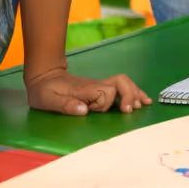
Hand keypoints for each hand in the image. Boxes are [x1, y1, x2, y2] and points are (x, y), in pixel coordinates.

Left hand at [25, 68, 151, 114]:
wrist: (43, 75)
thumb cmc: (44, 89)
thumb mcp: (47, 99)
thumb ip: (65, 105)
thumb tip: (85, 110)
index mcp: (85, 89)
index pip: (106, 93)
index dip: (104, 103)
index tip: (93, 112)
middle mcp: (96, 85)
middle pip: (121, 83)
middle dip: (129, 95)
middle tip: (130, 110)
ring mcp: (99, 85)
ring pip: (124, 83)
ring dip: (135, 93)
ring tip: (145, 103)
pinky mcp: (100, 89)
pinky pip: (121, 88)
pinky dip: (133, 92)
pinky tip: (141, 100)